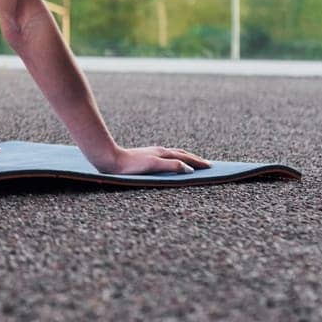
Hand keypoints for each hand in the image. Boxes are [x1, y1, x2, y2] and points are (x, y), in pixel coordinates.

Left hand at [95, 145, 211, 174]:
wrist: (109, 159)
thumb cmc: (130, 165)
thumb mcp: (152, 166)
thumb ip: (171, 166)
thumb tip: (189, 169)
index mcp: (163, 154)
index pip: (186, 158)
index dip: (198, 162)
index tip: (212, 167)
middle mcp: (160, 151)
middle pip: (182, 154)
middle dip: (196, 159)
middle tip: (208, 165)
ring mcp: (153, 153)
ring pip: (174, 154)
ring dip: (186, 158)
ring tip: (194, 163)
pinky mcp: (146, 157)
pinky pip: (166, 158)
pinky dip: (175, 159)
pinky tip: (172, 163)